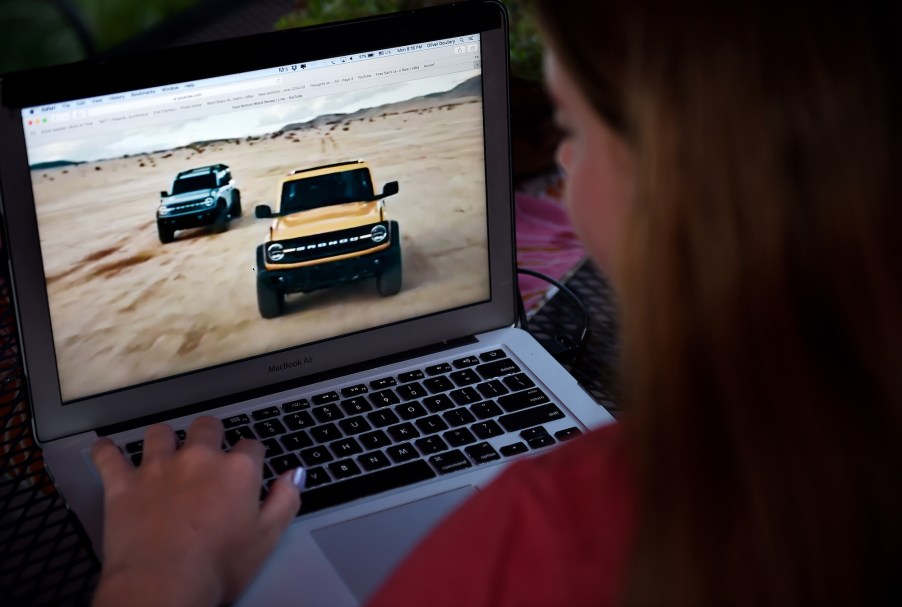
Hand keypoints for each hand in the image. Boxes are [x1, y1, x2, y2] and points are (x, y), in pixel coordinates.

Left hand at [90, 416, 300, 606]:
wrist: (162, 586)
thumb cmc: (217, 567)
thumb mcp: (267, 539)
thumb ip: (285, 500)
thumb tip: (295, 474)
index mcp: (237, 470)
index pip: (251, 446)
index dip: (251, 458)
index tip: (248, 471)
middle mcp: (198, 458)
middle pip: (207, 427)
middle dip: (210, 435)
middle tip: (209, 453)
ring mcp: (157, 467)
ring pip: (160, 433)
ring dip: (165, 439)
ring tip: (165, 451)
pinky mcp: (122, 483)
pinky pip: (109, 455)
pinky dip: (108, 451)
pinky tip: (109, 451)